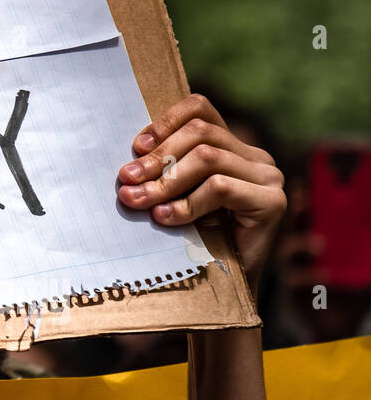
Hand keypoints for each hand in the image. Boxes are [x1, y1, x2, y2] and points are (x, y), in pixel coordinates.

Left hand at [116, 94, 284, 295]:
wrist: (222, 290)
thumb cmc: (191, 240)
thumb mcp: (173, 196)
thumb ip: (161, 171)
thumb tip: (126, 164)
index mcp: (231, 146)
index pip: (199, 109)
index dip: (165, 121)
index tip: (136, 148)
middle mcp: (254, 157)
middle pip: (200, 133)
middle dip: (156, 158)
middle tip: (126, 180)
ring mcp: (267, 177)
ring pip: (207, 158)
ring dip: (165, 181)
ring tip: (139, 201)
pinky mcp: (272, 202)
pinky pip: (221, 187)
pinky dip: (187, 202)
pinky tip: (165, 217)